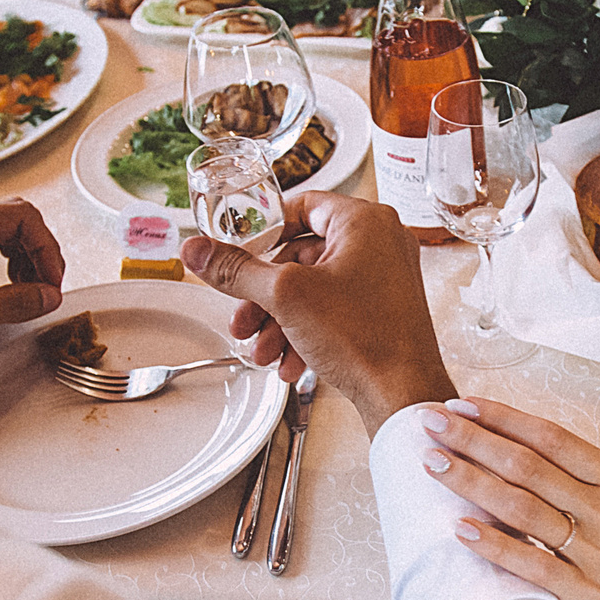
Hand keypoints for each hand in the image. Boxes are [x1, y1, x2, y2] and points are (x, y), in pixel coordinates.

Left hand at [0, 198, 65, 372]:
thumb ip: (11, 303)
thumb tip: (49, 295)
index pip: (19, 216)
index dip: (45, 247)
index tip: (52, 281)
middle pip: (18, 219)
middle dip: (41, 252)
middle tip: (47, 287)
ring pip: (10, 230)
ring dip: (30, 258)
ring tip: (32, 290)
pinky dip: (15, 262)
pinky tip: (16, 285)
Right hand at [179, 191, 456, 431]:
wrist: (403, 394)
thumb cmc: (364, 337)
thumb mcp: (285, 296)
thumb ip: (236, 270)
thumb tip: (197, 250)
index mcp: (365, 221)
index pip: (303, 206)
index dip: (266, 230)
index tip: (243, 253)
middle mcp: (381, 242)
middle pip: (303, 256)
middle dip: (266, 296)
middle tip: (243, 321)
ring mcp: (386, 277)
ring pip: (315, 290)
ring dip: (281, 322)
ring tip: (262, 352)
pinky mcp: (385, 309)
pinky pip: (335, 310)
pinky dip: (307, 333)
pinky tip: (289, 364)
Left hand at [419, 397, 599, 599]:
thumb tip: (578, 455)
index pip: (552, 438)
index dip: (505, 419)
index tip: (465, 402)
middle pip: (526, 465)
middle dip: (472, 440)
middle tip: (429, 421)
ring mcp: (593, 551)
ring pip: (521, 509)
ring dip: (472, 483)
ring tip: (432, 463)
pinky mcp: (585, 593)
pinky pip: (532, 565)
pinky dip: (496, 547)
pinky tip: (461, 530)